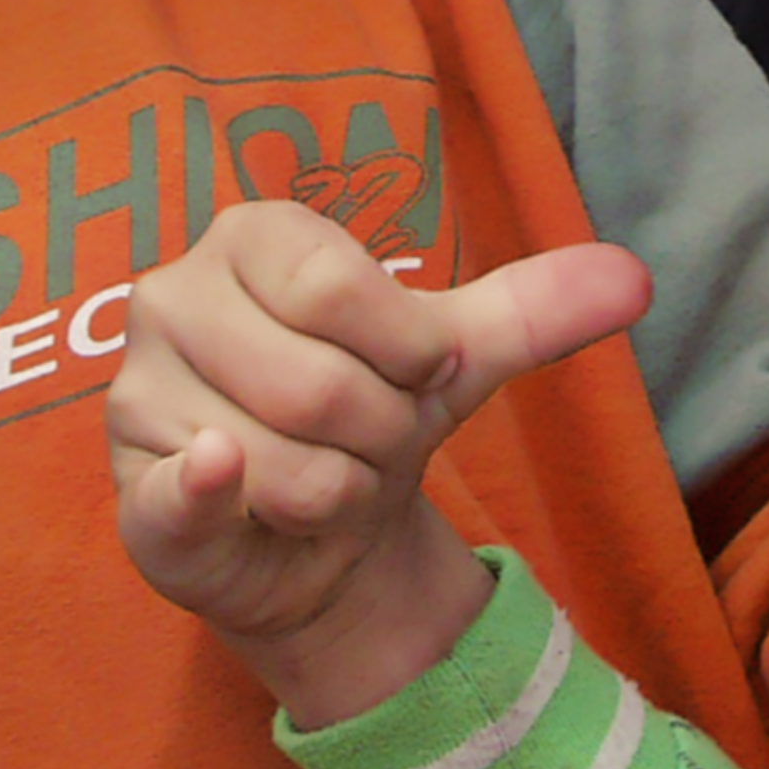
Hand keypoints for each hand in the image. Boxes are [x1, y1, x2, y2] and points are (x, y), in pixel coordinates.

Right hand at [109, 202, 650, 725]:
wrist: (327, 531)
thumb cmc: (377, 412)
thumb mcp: (459, 356)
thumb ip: (535, 310)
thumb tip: (636, 279)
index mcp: (249, 237)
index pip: (338, 286)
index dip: (407, 350)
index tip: (417, 370)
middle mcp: (172, 298)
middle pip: (317, 381)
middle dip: (381, 432)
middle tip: (370, 437)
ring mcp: (138, 394)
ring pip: (279, 458)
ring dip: (340, 488)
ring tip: (326, 474)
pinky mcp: (132, 488)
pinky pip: (183, 490)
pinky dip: (221, 493)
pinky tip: (228, 480)